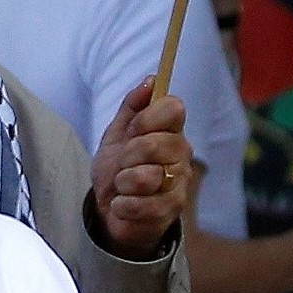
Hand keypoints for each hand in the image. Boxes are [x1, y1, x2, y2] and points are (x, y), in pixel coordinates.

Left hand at [89, 81, 190, 260]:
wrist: (110, 213)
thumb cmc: (117, 171)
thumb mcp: (116, 135)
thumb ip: (132, 106)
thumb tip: (151, 79)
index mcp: (170, 131)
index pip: (174, 108)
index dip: (147, 117)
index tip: (133, 130)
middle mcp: (182, 154)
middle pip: (155, 143)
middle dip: (127, 156)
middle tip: (123, 165)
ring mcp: (179, 183)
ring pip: (146, 176)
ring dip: (122, 183)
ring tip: (123, 187)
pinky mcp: (172, 210)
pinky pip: (141, 203)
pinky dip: (122, 205)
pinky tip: (124, 206)